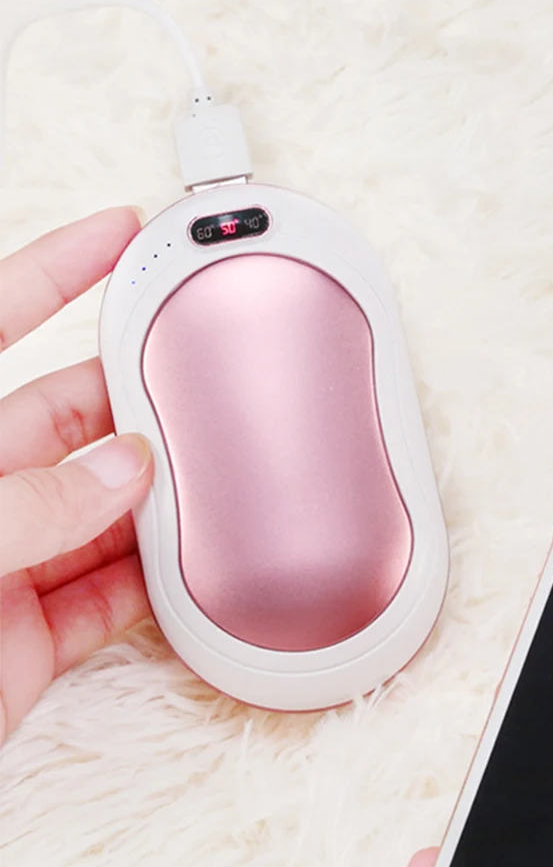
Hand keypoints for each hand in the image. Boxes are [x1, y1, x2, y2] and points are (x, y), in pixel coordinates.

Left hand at [0, 208, 152, 743]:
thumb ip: (24, 503)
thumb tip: (121, 471)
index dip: (57, 271)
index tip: (120, 233)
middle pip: (74, 421)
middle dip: (137, 402)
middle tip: (201, 384)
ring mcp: (8, 561)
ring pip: (109, 509)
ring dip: (162, 499)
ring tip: (216, 479)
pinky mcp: (37, 633)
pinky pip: (119, 594)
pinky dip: (163, 584)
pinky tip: (196, 566)